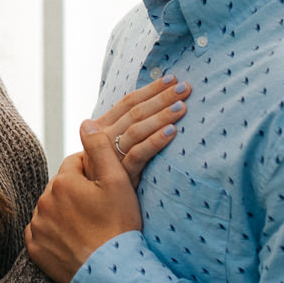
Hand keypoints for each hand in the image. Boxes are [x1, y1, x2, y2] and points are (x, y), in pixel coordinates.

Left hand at [26, 123, 145, 282]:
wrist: (111, 274)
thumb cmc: (118, 226)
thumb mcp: (117, 182)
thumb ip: (100, 148)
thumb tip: (85, 122)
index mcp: (63, 181)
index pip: (76, 164)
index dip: (93, 174)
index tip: (106, 189)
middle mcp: (43, 200)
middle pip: (62, 187)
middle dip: (77, 192)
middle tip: (99, 211)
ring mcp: (37, 226)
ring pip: (51, 209)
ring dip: (65, 213)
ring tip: (88, 227)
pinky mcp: (34, 249)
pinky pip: (42, 233)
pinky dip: (54, 234)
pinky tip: (73, 241)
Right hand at [92, 72, 189, 187]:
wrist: (97, 204)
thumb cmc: (111, 171)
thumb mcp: (114, 145)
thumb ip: (128, 125)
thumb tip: (156, 100)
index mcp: (101, 126)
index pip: (128, 101)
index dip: (150, 89)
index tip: (172, 78)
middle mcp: (102, 137)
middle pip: (135, 112)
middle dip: (162, 97)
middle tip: (186, 87)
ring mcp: (110, 156)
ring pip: (137, 129)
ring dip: (161, 115)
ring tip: (182, 106)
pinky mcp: (121, 174)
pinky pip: (139, 154)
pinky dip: (156, 141)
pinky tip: (172, 132)